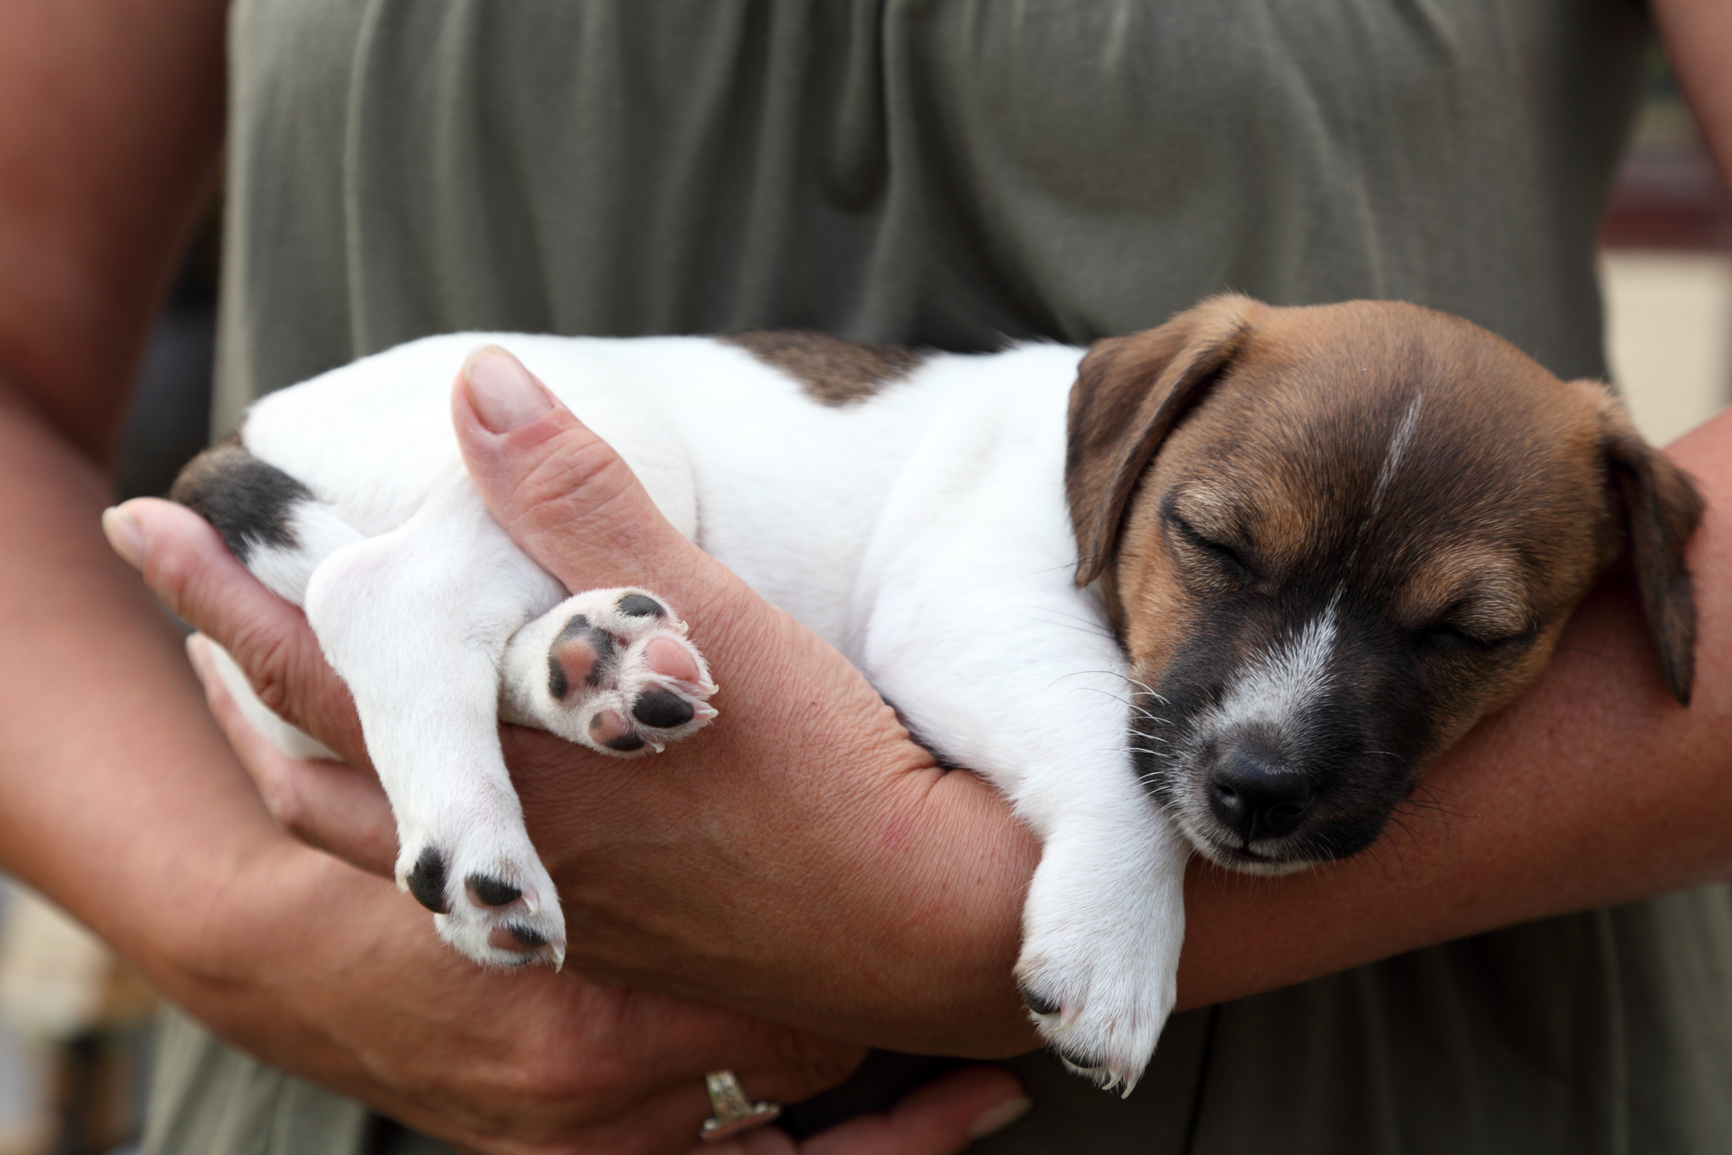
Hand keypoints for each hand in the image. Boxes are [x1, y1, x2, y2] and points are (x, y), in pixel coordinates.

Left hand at [106, 518, 1034, 1154]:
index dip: (218, 597)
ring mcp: (551, 899)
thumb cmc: (823, 776)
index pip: (318, 673)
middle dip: (240, 690)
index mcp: (509, 766)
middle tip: (201, 629)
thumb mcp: (705, 618)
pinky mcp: (608, 927)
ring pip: (376, 836)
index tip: (147, 520)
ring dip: (316, 756)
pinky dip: (405, 805)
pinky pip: (450, 870)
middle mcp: (506, 848)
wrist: (920, 930)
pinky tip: (454, 772)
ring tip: (293, 699)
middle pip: (317, 776)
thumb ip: (586, 506)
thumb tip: (480, 387)